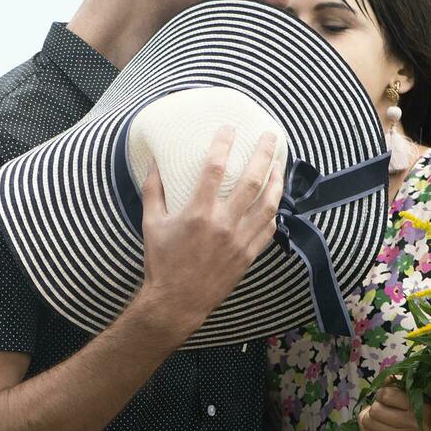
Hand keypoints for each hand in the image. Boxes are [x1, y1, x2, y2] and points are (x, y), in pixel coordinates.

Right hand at [136, 125, 283, 340]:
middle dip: (264, 154)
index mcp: (198, 213)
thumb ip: (153, 191)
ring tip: (279, 164)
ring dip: (277, 180)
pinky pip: (269, 229)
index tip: (230, 128)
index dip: (223, 144)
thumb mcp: (151, 224)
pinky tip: (274, 200)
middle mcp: (223, 223)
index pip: (214, 168)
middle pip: (251, 180)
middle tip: (271, 136)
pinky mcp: (248, 255)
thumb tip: (153, 164)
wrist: (177, 302)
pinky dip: (274, 212)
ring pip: (268, 204)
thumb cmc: (161, 262)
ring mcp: (240, 240)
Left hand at [358, 386, 430, 430]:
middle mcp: (415, 426)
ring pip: (368, 422)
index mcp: (422, 408)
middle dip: (376, 406)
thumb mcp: (416, 394)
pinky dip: (367, 428)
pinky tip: (375, 427)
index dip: (382, 394)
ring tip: (378, 417)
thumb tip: (385, 379)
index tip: (387, 396)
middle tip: (382, 408)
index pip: (386, 395)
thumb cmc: (420, 413)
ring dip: (369, 417)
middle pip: (375, 410)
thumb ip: (400, 383)